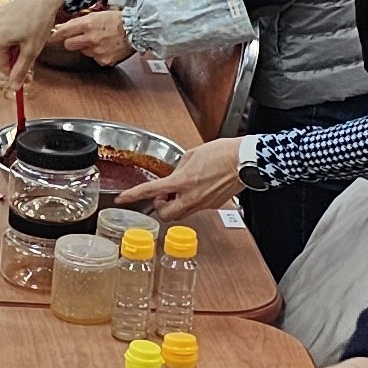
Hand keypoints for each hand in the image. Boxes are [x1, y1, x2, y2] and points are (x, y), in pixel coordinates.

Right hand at [0, 0, 65, 87]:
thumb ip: (21, 71)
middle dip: (15, 59)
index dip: (14, 73)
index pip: (1, 65)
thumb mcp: (31, 51)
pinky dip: (13, 36)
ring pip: (3, 42)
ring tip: (30, 44)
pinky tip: (25, 33)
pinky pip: (3, 31)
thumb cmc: (38, 21)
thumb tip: (14, 87)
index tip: (25, 77)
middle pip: (1, 53)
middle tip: (31, 60)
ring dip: (15, 48)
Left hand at [56, 9, 135, 65]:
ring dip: (88, 47)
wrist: (137, 29)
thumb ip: (81, 22)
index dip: (56, 35)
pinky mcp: (103, 60)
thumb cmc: (118, 20)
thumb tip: (66, 27)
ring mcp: (97, 51)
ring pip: (83, 52)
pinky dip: (99, 54)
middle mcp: (90, 38)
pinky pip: (95, 58)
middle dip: (71, 42)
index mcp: (88, 24)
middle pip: (69, 45)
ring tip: (101, 40)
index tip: (50, 37)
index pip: (64, 31)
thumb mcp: (97, 15)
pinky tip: (107, 47)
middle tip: (79, 39)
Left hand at [115, 137, 244, 220]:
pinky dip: (191, 200)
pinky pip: (196, 207)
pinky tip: (198, 187)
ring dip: (175, 204)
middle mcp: (192, 197)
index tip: (122, 199)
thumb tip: (175, 176)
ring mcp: (204, 204)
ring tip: (181, 190)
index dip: (133, 195)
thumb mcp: (191, 154)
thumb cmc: (222, 153)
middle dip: (160, 207)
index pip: (151, 191)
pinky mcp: (214, 206)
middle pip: (166, 214)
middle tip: (162, 196)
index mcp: (183, 181)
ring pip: (182, 213)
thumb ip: (178, 168)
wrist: (246, 161)